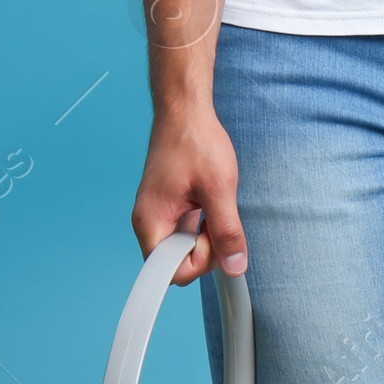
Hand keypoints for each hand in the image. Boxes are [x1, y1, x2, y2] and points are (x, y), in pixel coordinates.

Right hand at [131, 100, 246, 283]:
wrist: (185, 109)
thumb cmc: (195, 141)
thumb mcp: (219, 188)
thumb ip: (227, 231)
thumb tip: (235, 267)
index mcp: (151, 221)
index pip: (170, 273)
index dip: (198, 262)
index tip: (213, 237)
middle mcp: (149, 222)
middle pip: (178, 263)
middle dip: (205, 249)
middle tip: (218, 216)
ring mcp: (157, 214)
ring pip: (184, 248)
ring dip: (205, 236)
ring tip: (214, 204)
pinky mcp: (167, 207)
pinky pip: (184, 232)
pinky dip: (201, 225)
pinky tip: (209, 202)